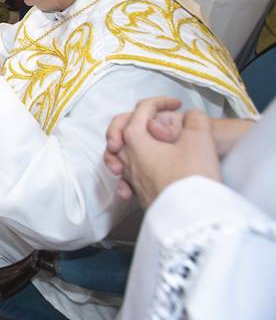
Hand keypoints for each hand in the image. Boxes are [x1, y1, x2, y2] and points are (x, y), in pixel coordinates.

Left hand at [105, 105, 220, 207]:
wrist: (192, 217)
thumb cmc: (192, 177)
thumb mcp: (199, 139)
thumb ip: (195, 119)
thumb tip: (191, 116)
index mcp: (135, 139)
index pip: (141, 110)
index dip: (161, 101)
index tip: (178, 104)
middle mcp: (126, 157)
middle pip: (120, 129)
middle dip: (137, 119)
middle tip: (155, 120)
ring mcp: (130, 176)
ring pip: (121, 153)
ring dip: (134, 143)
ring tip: (150, 140)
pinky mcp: (139, 193)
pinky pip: (127, 174)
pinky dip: (135, 166)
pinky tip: (147, 167)